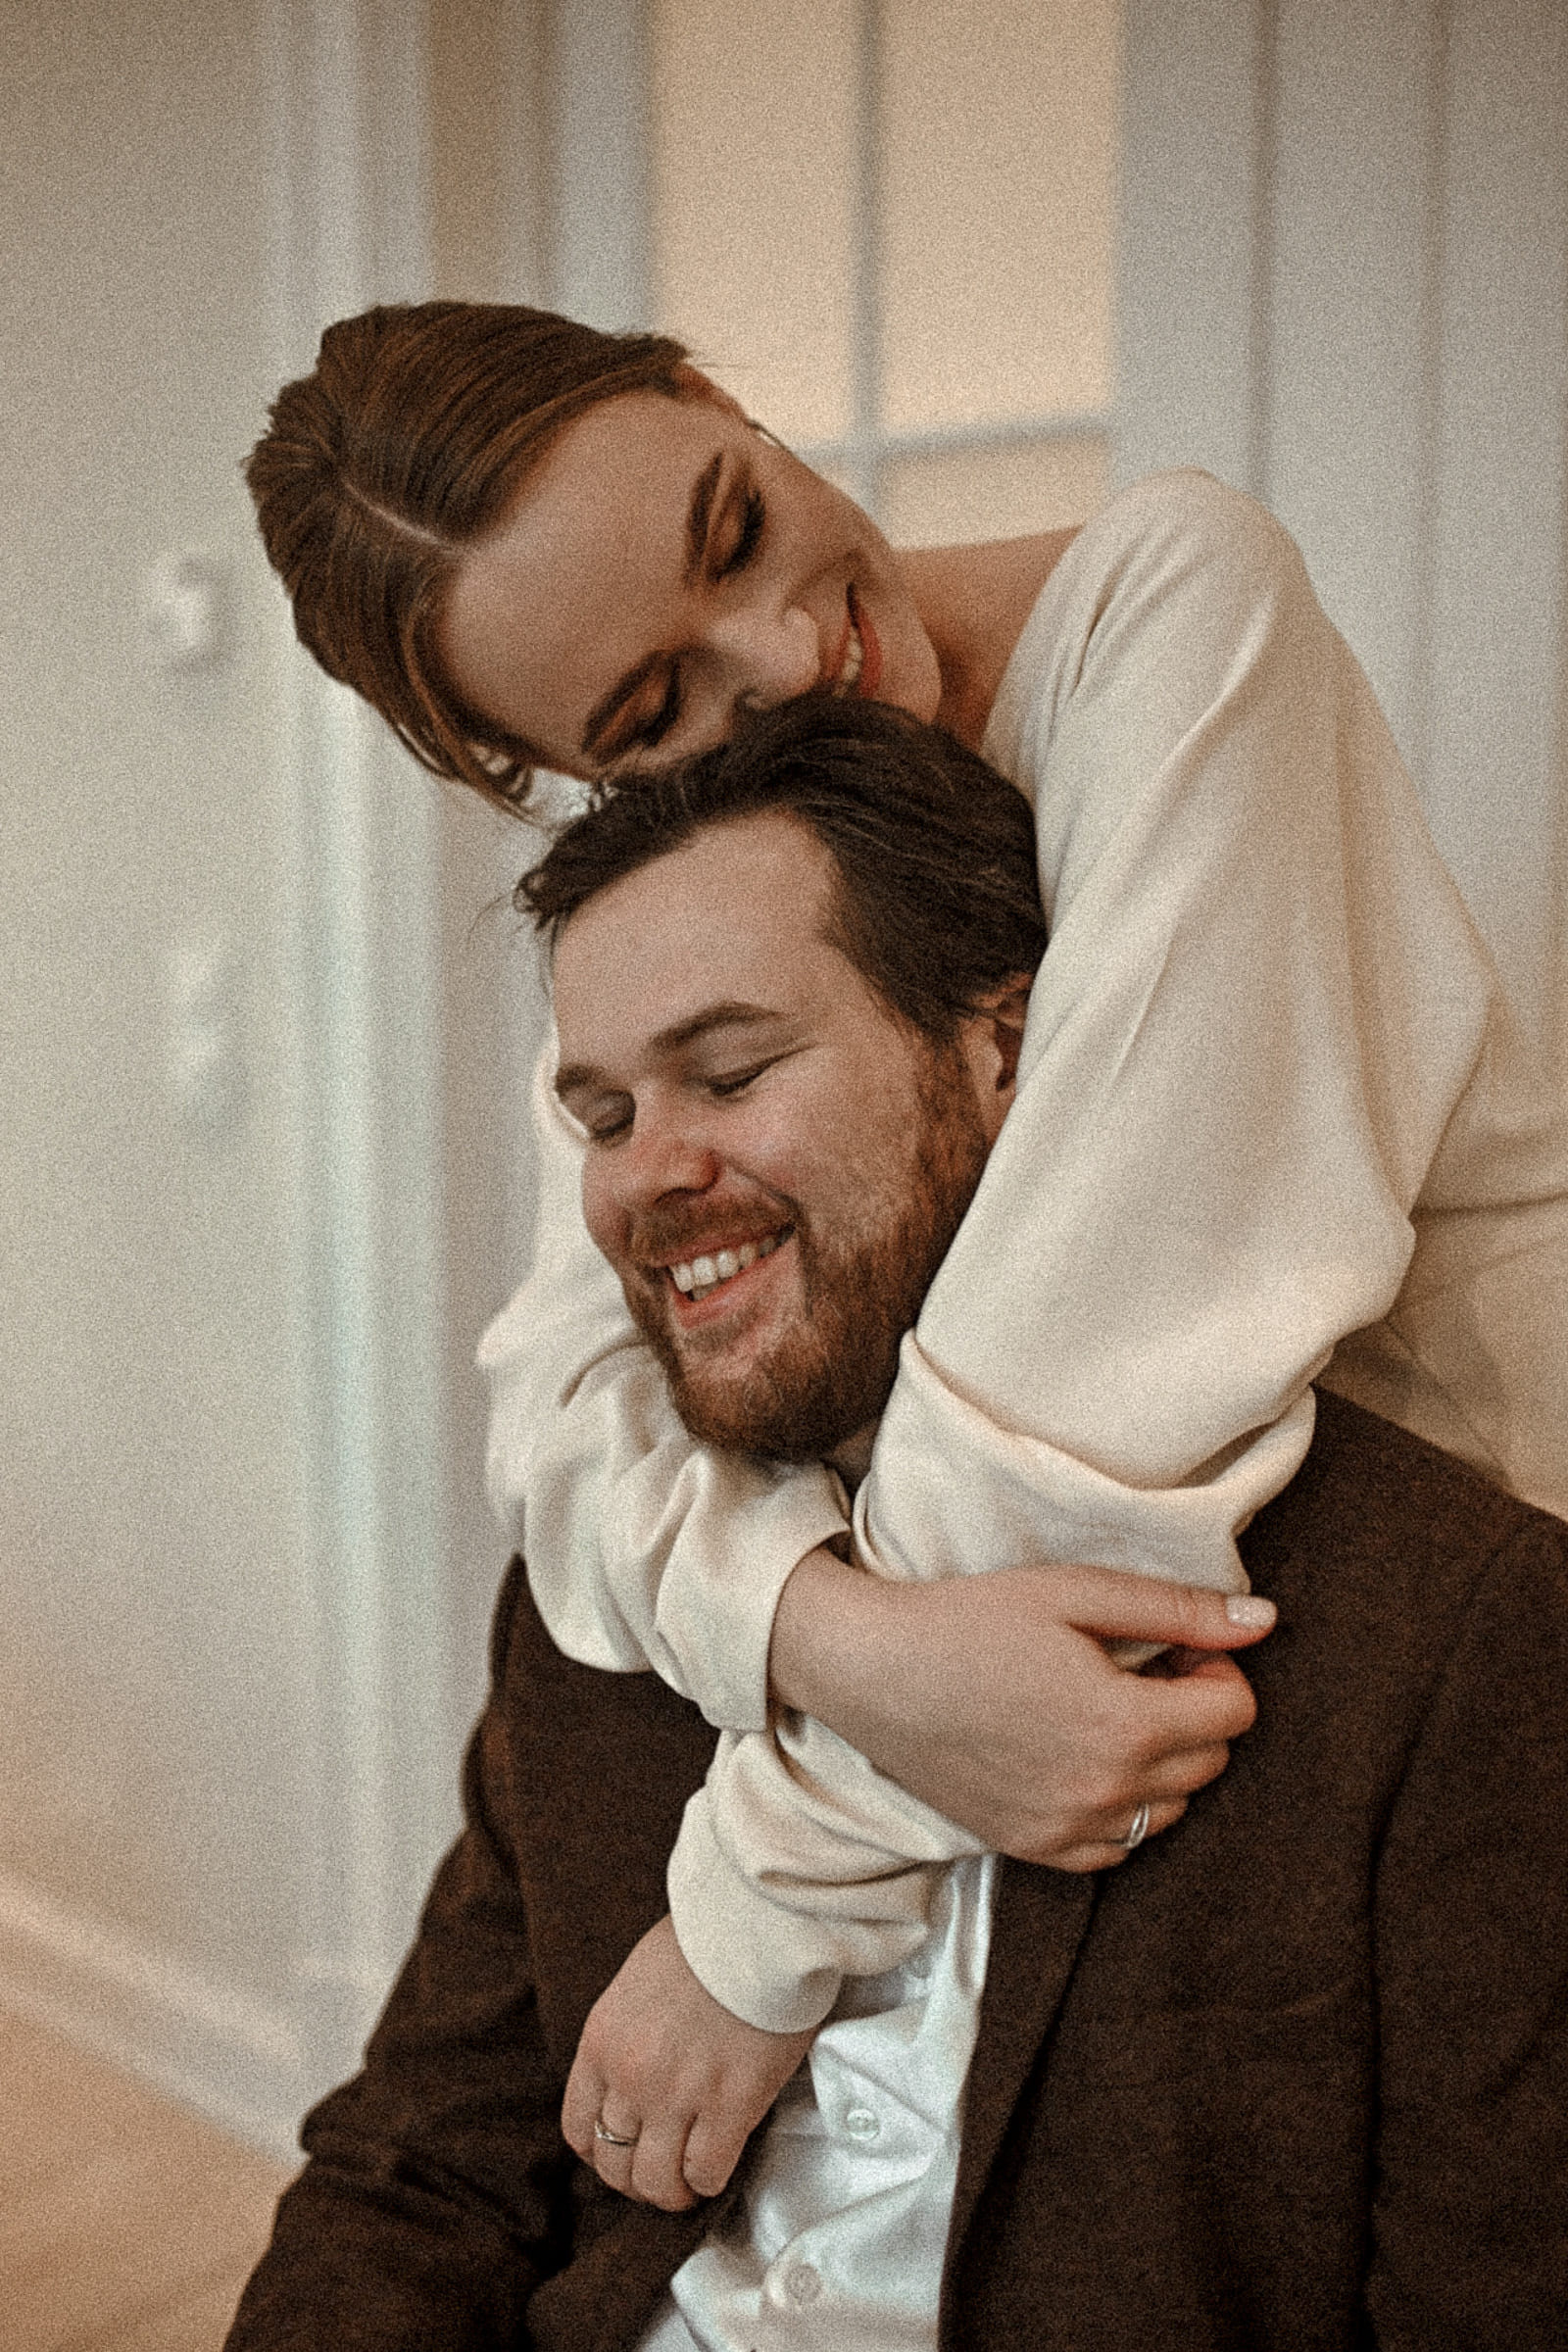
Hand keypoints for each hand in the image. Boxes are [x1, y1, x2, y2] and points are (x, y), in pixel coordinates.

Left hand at [562, 1914, 815, 2210]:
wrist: (755, 1922)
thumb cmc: (704, 1939)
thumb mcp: (636, 1982)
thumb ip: (628, 2034)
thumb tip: (640, 2071)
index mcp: (601, 2042)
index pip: (579, 2128)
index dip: (601, 2153)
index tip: (624, 2152)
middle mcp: (630, 2076)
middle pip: (615, 2165)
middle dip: (637, 2181)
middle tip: (662, 2175)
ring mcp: (678, 2094)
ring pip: (658, 2182)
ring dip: (673, 2192)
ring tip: (689, 2182)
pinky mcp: (730, 2104)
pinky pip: (707, 2172)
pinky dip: (711, 2180)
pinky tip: (721, 2162)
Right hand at [769, 1553, 1274, 1869]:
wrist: (873, 1672)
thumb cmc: (972, 1619)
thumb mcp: (1076, 1593)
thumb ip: (1178, 1610)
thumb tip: (1266, 1619)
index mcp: (1124, 1726)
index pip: (1236, 1714)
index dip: (1215, 1670)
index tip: (1170, 1649)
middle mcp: (1104, 1793)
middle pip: (1210, 1763)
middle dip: (1194, 1713)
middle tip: (1139, 1671)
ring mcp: (1068, 1831)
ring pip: (1171, 1810)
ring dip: (1161, 1764)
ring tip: (1105, 1713)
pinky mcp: (1034, 1849)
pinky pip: (1119, 1846)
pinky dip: (1119, 1807)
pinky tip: (1077, 1757)